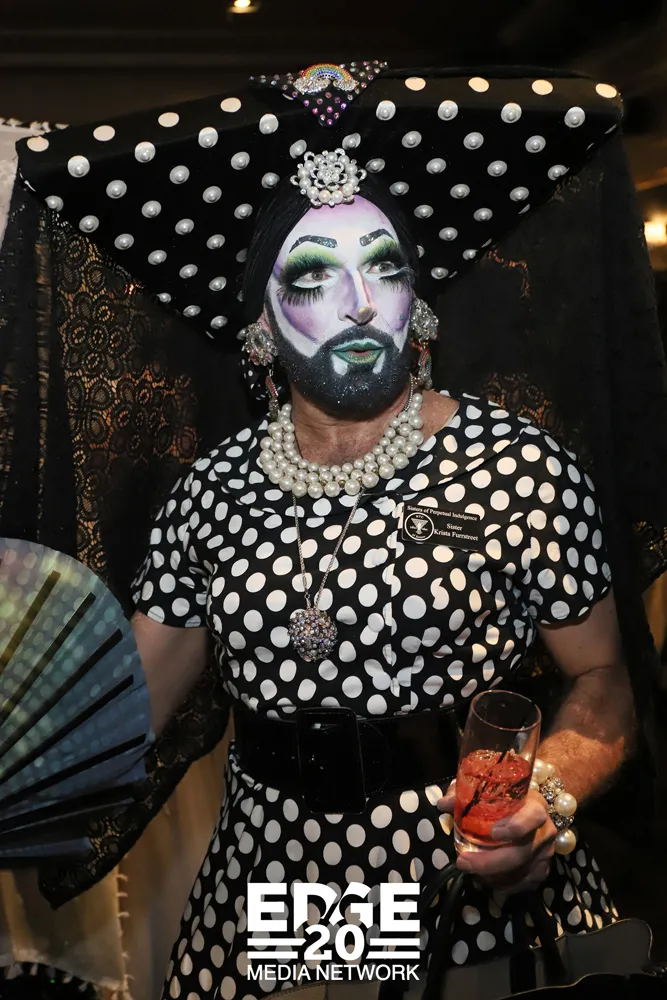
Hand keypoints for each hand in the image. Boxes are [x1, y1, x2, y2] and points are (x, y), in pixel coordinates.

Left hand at [437, 782, 556, 897]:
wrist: (531, 811)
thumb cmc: (505, 800)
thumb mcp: (487, 791)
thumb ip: (466, 795)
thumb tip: (443, 804)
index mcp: (534, 806)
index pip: (532, 817)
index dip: (516, 827)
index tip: (492, 832)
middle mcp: (545, 830)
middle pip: (520, 853)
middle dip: (489, 863)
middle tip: (463, 863)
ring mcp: (546, 853)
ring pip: (520, 873)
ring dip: (492, 877)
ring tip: (470, 871)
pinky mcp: (543, 870)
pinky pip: (524, 885)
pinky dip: (503, 886)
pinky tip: (487, 880)